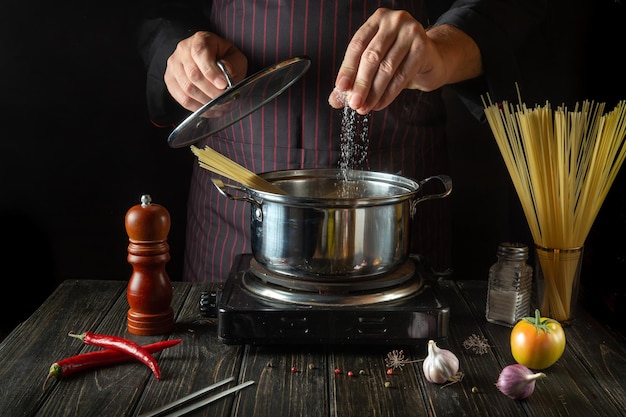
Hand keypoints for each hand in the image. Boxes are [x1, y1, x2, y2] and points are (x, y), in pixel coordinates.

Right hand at [164, 31, 247, 111]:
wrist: (207, 58)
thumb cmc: (223, 58)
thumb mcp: (234, 56)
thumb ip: (232, 64)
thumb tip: (226, 76)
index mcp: (200, 40)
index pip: (200, 54)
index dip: (212, 72)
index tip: (224, 85)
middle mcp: (183, 51)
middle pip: (193, 75)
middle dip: (212, 92)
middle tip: (226, 100)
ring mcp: (174, 66)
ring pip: (187, 89)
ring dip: (206, 102)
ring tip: (220, 107)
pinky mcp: (170, 81)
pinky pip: (182, 99)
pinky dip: (198, 108)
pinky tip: (210, 110)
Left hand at [329, 8, 480, 113]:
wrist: (432, 58)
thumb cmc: (399, 59)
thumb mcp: (375, 65)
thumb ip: (354, 79)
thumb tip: (335, 100)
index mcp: (377, 20)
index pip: (357, 45)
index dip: (347, 68)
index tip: (340, 88)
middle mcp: (394, 21)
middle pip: (371, 56)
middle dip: (361, 83)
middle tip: (354, 103)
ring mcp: (411, 32)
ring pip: (387, 67)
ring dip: (374, 92)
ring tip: (365, 107)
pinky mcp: (423, 47)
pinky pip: (402, 75)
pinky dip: (389, 93)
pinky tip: (380, 104)